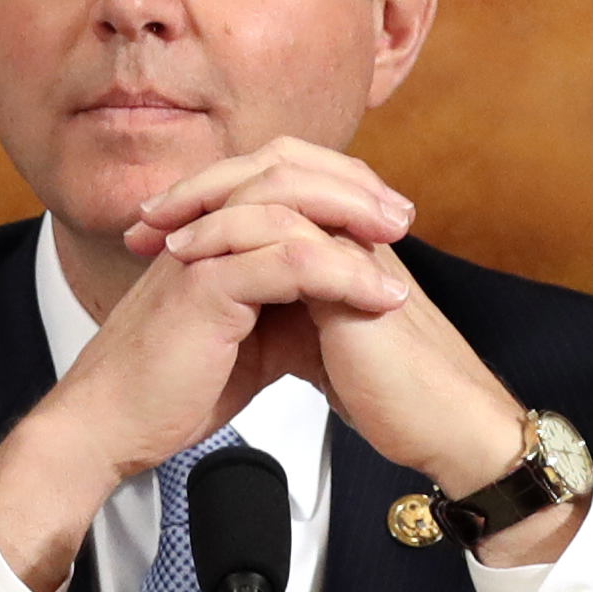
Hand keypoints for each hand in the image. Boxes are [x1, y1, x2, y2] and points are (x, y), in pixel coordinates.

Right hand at [0, 143, 425, 591]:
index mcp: (212, 234)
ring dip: (354, 223)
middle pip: (289, 175)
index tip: (388, 214)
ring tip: (398, 245)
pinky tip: (378, 297)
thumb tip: (336, 303)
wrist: (110, 426)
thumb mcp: (246, 340)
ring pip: (290, 210)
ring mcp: (203, 254)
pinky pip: (288, 263)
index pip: (282, 180)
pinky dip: (343, 276)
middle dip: (354, 190)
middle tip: (402, 215)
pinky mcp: (205, 287)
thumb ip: (284, 309)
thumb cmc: (167, 387)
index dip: (339, 188)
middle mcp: (205, 232)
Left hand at [142, 144, 558, 566]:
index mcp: (345, 237)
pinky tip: (190, 260)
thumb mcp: (323, 343)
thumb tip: (241, 311)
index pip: (277, 184)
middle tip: (148, 212)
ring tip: (158, 228)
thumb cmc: (391, 391)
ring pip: (277, 185)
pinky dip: (228, 238)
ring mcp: (355, 244)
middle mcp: (352, 229)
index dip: (216, 196)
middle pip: (275, 165)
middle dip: (204, 183)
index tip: (159, 227)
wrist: (444, 425)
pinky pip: (284, 232)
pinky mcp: (354, 273)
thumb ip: (290, 311)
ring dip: (207, 201)